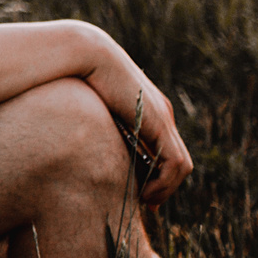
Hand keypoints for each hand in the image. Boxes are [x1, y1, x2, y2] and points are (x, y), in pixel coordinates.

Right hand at [83, 34, 191, 204]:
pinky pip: (176, 164)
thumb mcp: (91, 106)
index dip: (155, 173)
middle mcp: (162, 113)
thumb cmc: (77, 76)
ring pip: (180, 166)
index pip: (163, 147)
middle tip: (148, 203)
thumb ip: (97, 123)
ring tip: (147, 201)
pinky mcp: (161, 125)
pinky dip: (165, 184)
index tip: (141, 192)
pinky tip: (147, 194)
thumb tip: (76, 139)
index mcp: (147, 108)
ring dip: (166, 188)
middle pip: (175, 158)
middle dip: (163, 183)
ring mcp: (164, 118)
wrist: (86, 54)